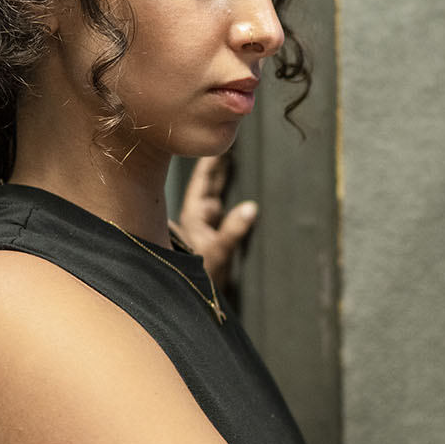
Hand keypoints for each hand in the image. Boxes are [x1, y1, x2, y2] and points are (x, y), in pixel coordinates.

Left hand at [171, 155, 257, 293]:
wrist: (199, 302)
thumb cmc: (201, 277)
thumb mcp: (217, 254)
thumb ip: (232, 231)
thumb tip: (251, 207)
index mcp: (193, 215)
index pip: (202, 181)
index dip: (210, 162)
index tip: (218, 143)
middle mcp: (200, 217)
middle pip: (211, 184)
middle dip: (220, 164)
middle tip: (230, 140)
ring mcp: (210, 225)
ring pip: (220, 196)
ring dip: (227, 178)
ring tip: (236, 157)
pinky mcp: (220, 235)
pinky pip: (230, 213)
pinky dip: (238, 201)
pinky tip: (246, 191)